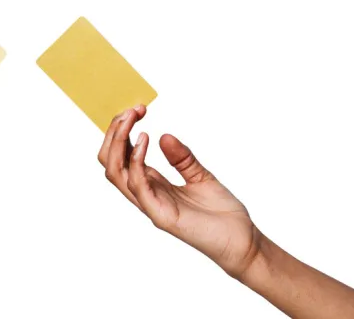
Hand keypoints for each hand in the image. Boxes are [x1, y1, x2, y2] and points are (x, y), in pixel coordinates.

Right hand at [98, 105, 260, 278]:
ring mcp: (150, 205)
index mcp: (152, 184)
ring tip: (130, 119)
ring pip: (115, 173)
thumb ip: (182, 157)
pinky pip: (138, 185)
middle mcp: (145, 194)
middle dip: (114, 132)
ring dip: (118, 142)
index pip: (121, 157)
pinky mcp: (161, 215)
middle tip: (130, 110)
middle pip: (110, 162)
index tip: (137, 109)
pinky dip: (136, 160)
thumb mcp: (201, 175)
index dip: (122, 131)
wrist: (243, 243)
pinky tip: (145, 140)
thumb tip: (164, 135)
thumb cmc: (223, 214)